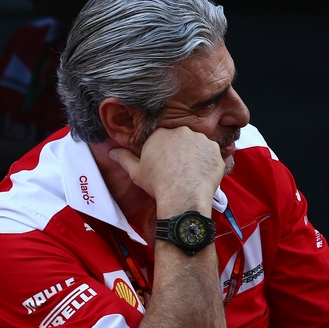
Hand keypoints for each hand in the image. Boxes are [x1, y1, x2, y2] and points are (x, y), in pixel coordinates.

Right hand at [110, 126, 224, 211]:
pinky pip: (212, 154)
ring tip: (192, 173)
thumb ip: (124, 158)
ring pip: (198, 146)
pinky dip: (209, 162)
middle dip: (181, 152)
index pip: (163, 138)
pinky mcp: (215, 150)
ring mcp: (201, 140)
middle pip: (182, 140)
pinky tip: (203, 174)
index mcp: (161, 134)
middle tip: (180, 169)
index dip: (165, 152)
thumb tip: (113, 152)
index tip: (166, 164)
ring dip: (196, 156)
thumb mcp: (136, 171)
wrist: (182, 195)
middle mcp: (182, 132)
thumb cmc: (157, 183)